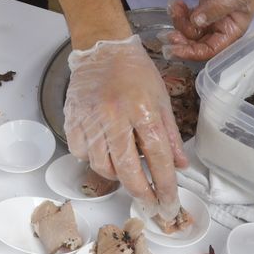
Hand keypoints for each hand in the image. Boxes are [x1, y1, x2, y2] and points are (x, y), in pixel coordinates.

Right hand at [64, 35, 185, 216]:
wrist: (103, 48)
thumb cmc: (135, 72)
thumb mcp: (162, 100)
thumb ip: (171, 136)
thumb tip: (180, 165)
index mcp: (143, 109)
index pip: (157, 157)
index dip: (165, 185)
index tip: (169, 204)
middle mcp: (115, 115)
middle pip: (127, 169)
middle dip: (141, 193)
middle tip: (150, 204)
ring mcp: (90, 118)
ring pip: (102, 165)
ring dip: (117, 176)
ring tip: (127, 173)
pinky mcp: (72, 118)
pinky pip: (80, 153)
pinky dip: (92, 159)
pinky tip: (103, 152)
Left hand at [167, 0, 253, 59]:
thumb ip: (216, 8)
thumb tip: (197, 22)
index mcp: (232, 29)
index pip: (211, 49)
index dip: (192, 52)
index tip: (173, 48)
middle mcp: (221, 26)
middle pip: (197, 42)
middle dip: (181, 39)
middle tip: (165, 33)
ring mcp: (212, 15)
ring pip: (190, 28)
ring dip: (179, 21)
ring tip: (174, 6)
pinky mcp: (205, 4)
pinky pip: (189, 15)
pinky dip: (180, 12)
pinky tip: (176, 3)